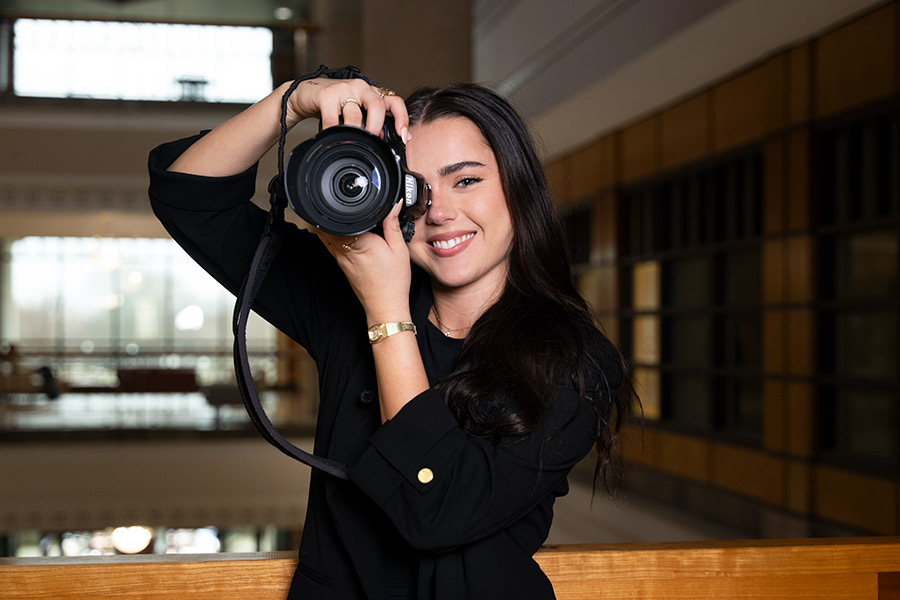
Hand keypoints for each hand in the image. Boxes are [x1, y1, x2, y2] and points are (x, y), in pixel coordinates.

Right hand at [285, 77, 409, 141]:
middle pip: (377, 106)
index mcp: (372, 93)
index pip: (395, 102)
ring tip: (352, 142)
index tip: (402, 137)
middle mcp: (361, 88)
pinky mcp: (326, 95)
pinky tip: (332, 137)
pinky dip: (333, 132)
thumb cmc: (334, 104)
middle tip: (373, 141)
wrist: (305, 94)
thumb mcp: (357, 111)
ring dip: (355, 132)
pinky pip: (332, 119)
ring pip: (355, 114)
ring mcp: (344, 89)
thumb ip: (373, 121)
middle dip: (377, 127)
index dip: (402, 118)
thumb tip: (396, 140)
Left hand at [317, 201, 412, 322]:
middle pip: (328, 223)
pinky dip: (333, 235)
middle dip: (334, 212)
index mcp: (359, 242)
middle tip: (347, 207)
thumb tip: (393, 205)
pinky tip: (347, 234)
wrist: (385, 306)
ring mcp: (339, 258)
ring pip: (325, 234)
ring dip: (331, 223)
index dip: (345, 206)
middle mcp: (344, 249)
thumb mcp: (399, 249)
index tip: (356, 202)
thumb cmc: (393, 282)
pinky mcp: (339, 264)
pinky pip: (330, 244)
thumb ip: (393, 224)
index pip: (342, 217)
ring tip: (346, 218)